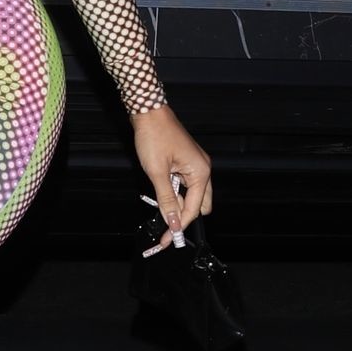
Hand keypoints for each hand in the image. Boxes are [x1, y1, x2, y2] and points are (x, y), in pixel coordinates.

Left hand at [130, 102, 212, 249]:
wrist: (148, 112)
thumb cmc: (154, 136)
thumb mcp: (157, 172)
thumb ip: (166, 199)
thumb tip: (172, 221)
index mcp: (201, 172)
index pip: (194, 208)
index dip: (180, 224)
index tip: (169, 238)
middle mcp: (203, 169)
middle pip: (199, 204)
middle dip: (183, 216)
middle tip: (165, 229)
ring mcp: (195, 165)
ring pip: (192, 195)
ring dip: (177, 204)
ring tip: (160, 209)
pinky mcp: (187, 162)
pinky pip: (185, 184)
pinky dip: (175, 193)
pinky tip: (162, 194)